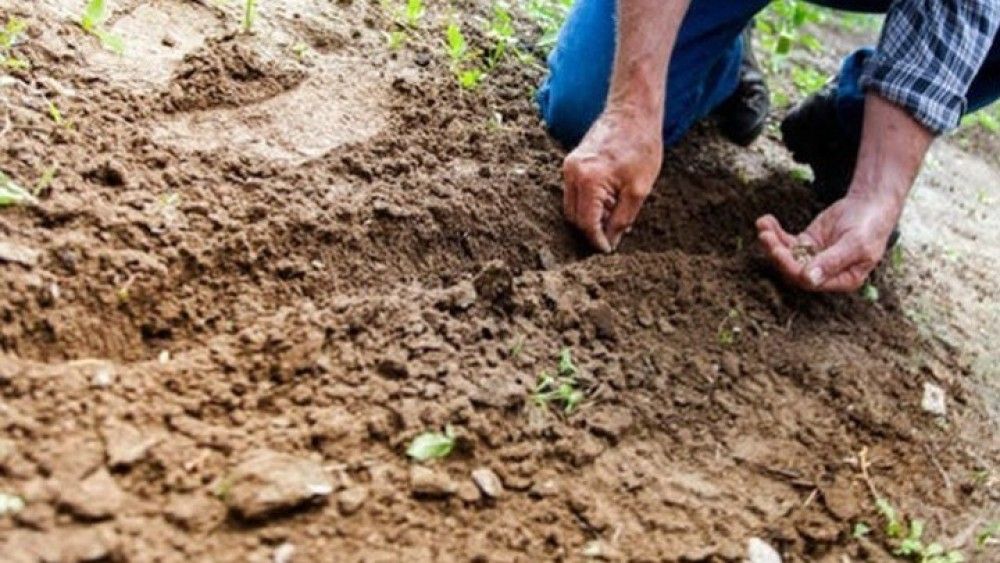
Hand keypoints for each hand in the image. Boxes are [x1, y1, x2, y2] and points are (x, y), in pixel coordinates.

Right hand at [562, 107, 662, 251]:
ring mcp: (569, 167)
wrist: (632, 112)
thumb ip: (622, 219)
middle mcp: (572, 174)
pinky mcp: (571, 163)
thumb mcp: (639, 189)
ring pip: (571, 206)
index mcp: (588, 180)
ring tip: (613, 216)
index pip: (586, 223)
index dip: (597, 241)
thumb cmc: (641, 146)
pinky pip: (574, 193)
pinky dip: (587, 203)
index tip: (608, 250)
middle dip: (591, 231)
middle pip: (574, 217)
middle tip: (612, 237)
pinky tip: (608, 201)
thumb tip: (611, 241)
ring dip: (589, 217)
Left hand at [756, 193, 901, 291]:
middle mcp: (825, 274)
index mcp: (842, 280)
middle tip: (765, 236)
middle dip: (777, 254)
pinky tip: (765, 221)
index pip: (810, 282)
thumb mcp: (855, 244)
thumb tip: (808, 280)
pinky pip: (786, 242)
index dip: (791, 268)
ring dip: (772, 242)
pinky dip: (775, 232)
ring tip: (762, 226)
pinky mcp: (807, 243)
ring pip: (787, 255)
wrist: (871, 205)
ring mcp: (813, 258)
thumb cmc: (870, 227)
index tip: (777, 251)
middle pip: (793, 269)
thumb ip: (832, 262)